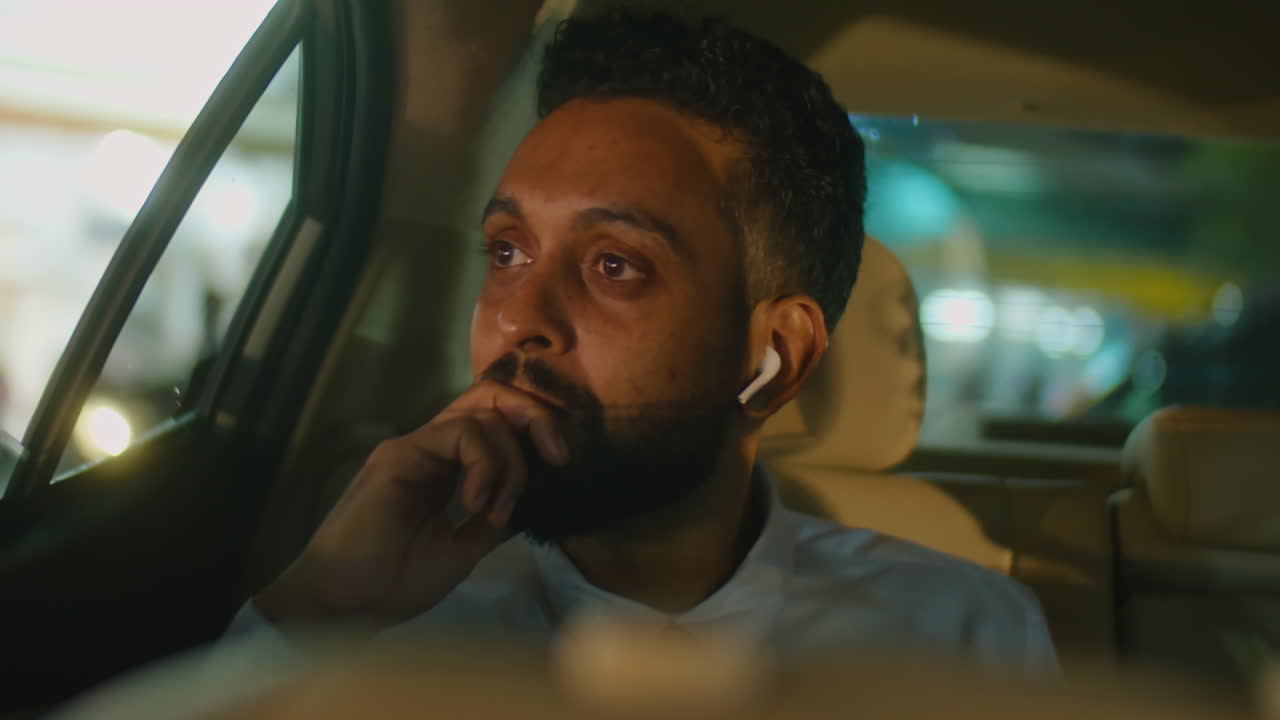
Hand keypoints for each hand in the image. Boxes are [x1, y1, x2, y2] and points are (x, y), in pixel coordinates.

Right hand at [254, 381, 567, 631]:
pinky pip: (459, 432)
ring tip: (492, 510)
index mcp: (445, 468)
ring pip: (482, 414)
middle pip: (490, 396)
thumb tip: (528, 503)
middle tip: (556, 457)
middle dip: (535, 416)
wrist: (348, 603)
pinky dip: (483, 463)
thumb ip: (493, 522)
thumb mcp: (464, 550)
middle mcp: (430, 448)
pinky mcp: (399, 454)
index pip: (495, 421)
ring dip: (509, 463)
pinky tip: (475, 504)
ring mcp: (414, 447)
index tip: (559, 465)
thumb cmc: (395, 582)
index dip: (534, 429)